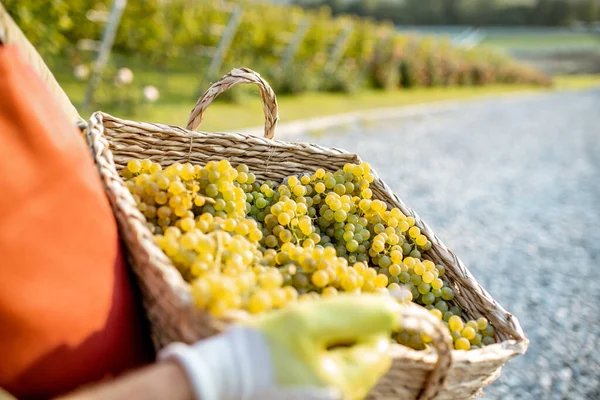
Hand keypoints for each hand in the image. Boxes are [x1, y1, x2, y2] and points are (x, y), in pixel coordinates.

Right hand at [159, 294, 400, 399]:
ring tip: (294, 344)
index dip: (362, 323)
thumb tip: (393, 309)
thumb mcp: (306, 322)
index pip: (378, 349)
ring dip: (326, 349)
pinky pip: (323, 380)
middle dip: (342, 337)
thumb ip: (353, 314)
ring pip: (341, 370)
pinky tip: (288, 358)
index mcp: (345, 384)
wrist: (214, 385)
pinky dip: (313, 363)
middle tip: (309, 328)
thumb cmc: (259, 352)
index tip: (336, 312)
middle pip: (361, 361)